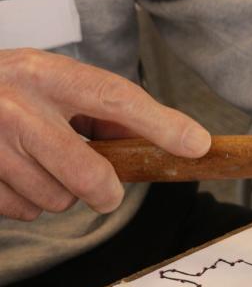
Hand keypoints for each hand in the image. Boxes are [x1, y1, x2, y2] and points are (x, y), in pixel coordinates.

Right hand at [0, 48, 210, 220]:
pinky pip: (25, 211)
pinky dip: (27, 202)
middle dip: (105, 192)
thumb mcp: (54, 85)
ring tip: (38, 164)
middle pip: (89, 174)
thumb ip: (103, 113)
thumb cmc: (12, 94)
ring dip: (58, 193)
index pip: (116, 98)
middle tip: (104, 190)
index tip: (197, 145)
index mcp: (48, 74)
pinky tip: (14, 175)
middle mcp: (18, 104)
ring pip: (57, 200)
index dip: (162, 124)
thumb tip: (168, 141)